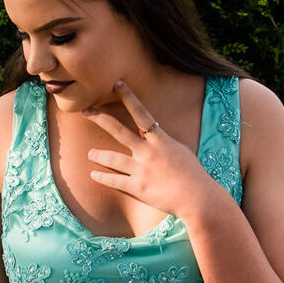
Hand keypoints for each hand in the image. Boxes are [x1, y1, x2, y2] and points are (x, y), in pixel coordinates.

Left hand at [82, 80, 214, 218]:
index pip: (142, 113)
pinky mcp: (138, 188)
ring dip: (98, 155)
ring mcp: (141, 170)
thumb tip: (153, 135)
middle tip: (85, 111)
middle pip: (119, 130)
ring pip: (112, 159)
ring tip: (90, 153)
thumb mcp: (180, 150)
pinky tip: (93, 174)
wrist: (198, 198)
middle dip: (100, 118)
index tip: (117, 84)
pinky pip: (114, 181)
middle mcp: (148, 152)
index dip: (129, 97)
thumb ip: (163, 142)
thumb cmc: (193, 175)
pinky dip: (102, 178)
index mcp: (161, 140)